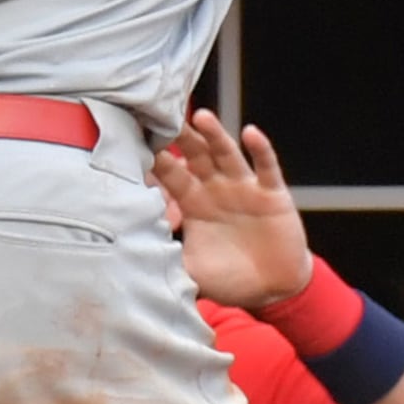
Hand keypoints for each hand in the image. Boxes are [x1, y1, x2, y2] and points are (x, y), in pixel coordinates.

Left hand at [155, 113, 311, 309]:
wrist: (273, 288)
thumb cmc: (229, 277)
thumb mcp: (191, 272)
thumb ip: (166, 263)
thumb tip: (130, 264)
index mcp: (193, 203)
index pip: (170, 175)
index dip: (155, 159)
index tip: (136, 139)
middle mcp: (216, 188)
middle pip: (195, 155)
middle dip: (180, 136)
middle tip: (161, 115)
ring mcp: (244, 187)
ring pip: (227, 153)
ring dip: (215, 134)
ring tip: (201, 117)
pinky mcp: (272, 193)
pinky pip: (266, 166)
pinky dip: (260, 149)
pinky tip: (250, 133)